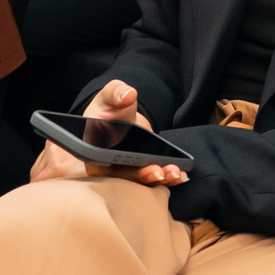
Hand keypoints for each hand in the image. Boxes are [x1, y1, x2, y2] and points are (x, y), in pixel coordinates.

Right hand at [28, 80, 185, 188]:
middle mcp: (107, 167)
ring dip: (159, 180)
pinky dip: (166, 179)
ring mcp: (125, 172)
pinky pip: (152, 179)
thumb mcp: (110, 96)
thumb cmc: (110, 107)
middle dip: (144, 177)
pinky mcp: (140, 172)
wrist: (122, 116)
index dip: (123, 171)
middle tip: (161, 172)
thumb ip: (116, 92)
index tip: (138, 167)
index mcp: (93, 153)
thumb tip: (128, 94)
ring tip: (174, 173)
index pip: (105, 167)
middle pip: (124, 179)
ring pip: (140, 182)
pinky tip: (180, 175)